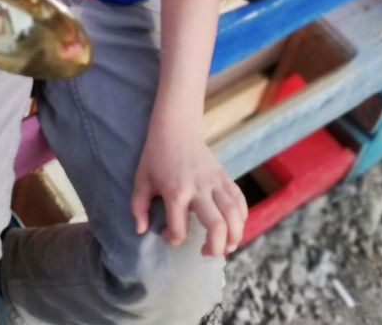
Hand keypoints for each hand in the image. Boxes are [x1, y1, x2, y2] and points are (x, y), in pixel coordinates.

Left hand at [130, 120, 246, 257]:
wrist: (176, 128)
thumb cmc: (156, 156)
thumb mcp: (141, 180)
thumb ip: (138, 207)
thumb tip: (141, 231)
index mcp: (175, 192)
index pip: (179, 229)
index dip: (173, 240)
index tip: (169, 236)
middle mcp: (198, 189)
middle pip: (217, 226)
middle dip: (216, 247)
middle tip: (208, 253)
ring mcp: (215, 182)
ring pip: (234, 215)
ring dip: (234, 237)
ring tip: (226, 247)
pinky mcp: (225, 177)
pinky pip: (240, 200)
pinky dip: (242, 217)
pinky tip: (234, 227)